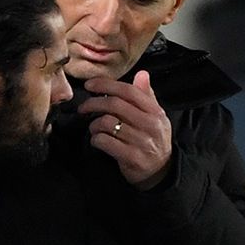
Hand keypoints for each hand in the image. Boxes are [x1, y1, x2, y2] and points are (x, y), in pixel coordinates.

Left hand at [79, 70, 172, 189]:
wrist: (161, 171)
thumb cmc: (153, 139)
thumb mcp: (156, 116)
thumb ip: (147, 95)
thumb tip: (142, 73)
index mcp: (155, 111)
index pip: (129, 91)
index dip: (106, 85)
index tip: (90, 85)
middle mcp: (150, 125)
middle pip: (115, 105)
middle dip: (93, 103)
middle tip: (83, 107)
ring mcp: (141, 142)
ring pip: (107, 123)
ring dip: (94, 124)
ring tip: (93, 127)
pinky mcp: (132, 157)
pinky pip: (105, 142)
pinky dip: (96, 139)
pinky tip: (97, 140)